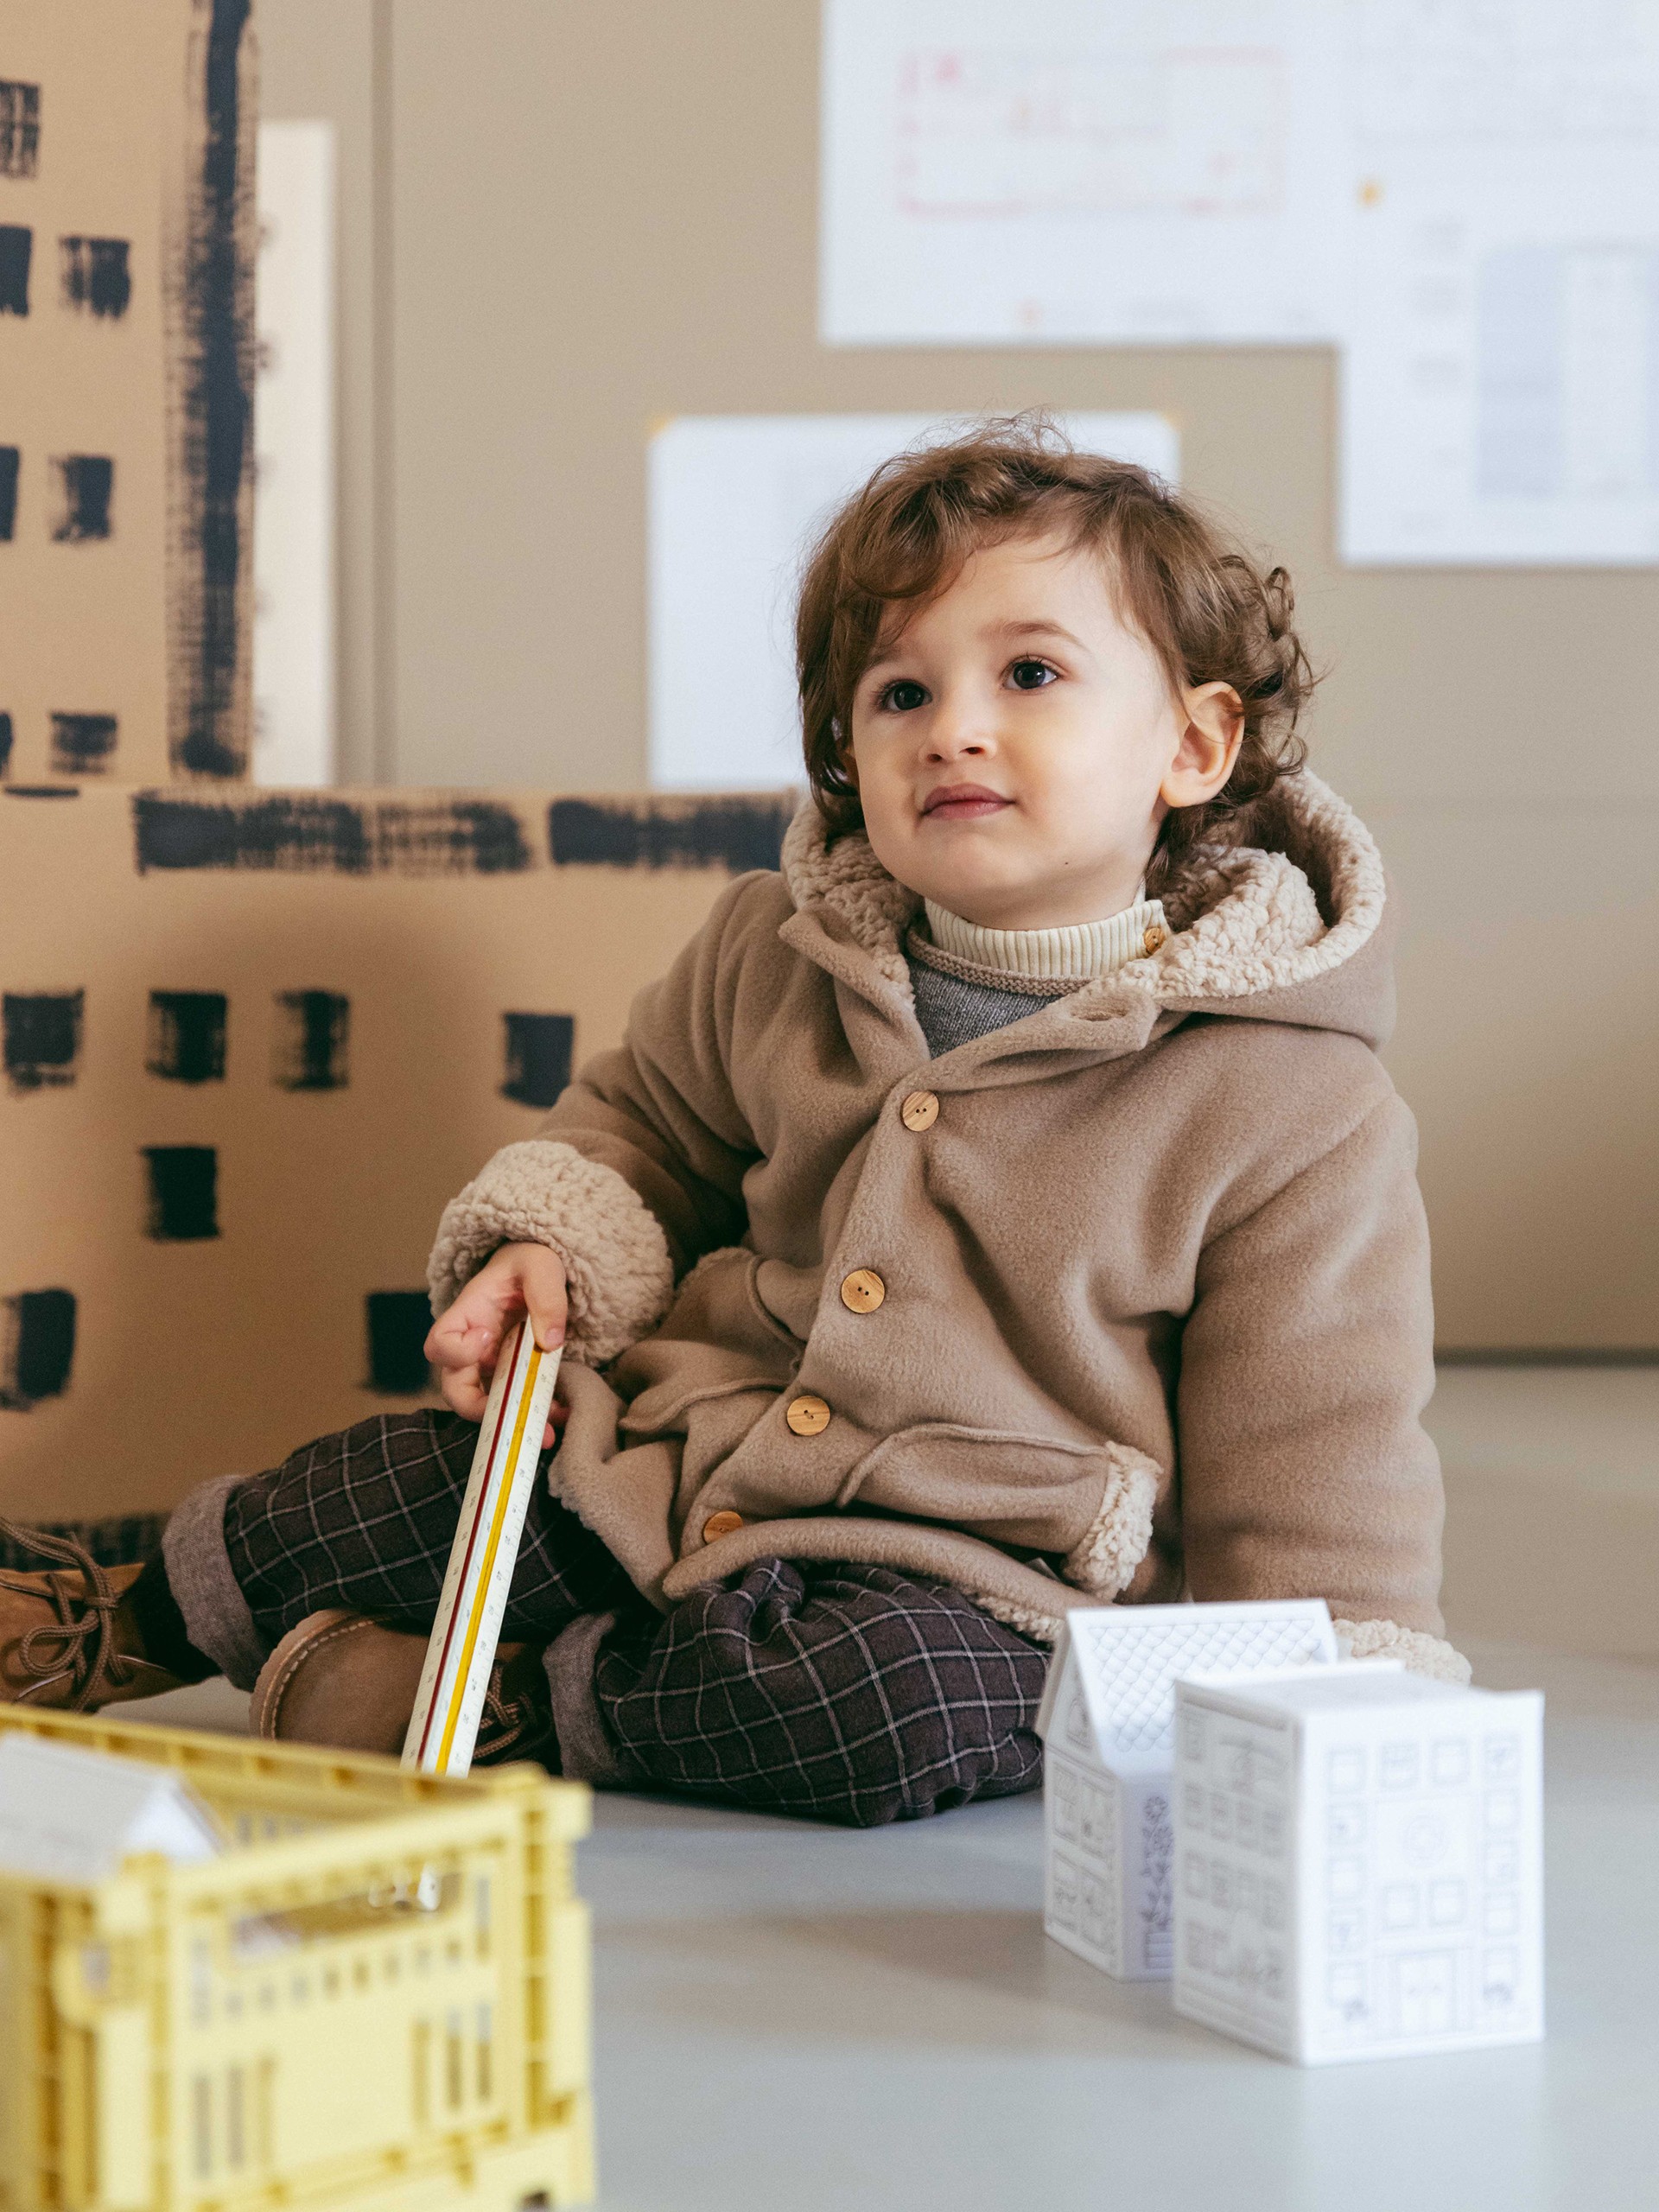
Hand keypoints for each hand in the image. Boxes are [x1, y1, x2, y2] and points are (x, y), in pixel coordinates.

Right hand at [424, 1242, 568, 1446]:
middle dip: (481, 1409)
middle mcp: (472, 1347)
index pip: (439, 1343)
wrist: (539, 1271)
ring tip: (549, 1431)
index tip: (487, 1338)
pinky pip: (516, 1402)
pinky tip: (561, 1415)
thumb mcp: (541, 1265)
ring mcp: (491, 1365)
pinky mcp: (514, 1376)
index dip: (456, 1351)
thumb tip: (550, 1342)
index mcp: (468, 1315)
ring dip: (514, 1420)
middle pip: (454, 1390)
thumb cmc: (531, 1262)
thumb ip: (546, 1296)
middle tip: (516, 1415)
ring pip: (487, 1406)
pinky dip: (535, 1414)